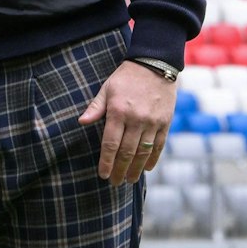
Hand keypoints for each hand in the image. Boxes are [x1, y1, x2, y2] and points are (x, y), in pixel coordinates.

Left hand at [77, 62, 175, 184]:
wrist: (155, 64)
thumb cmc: (126, 77)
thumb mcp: (107, 89)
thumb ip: (95, 108)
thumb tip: (81, 122)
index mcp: (118, 112)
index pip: (110, 144)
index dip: (106, 162)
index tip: (103, 175)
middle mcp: (136, 119)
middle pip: (127, 152)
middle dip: (119, 170)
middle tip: (115, 182)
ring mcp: (152, 122)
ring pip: (143, 152)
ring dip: (136, 169)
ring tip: (130, 180)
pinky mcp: (165, 122)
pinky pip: (159, 145)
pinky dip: (153, 158)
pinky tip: (148, 168)